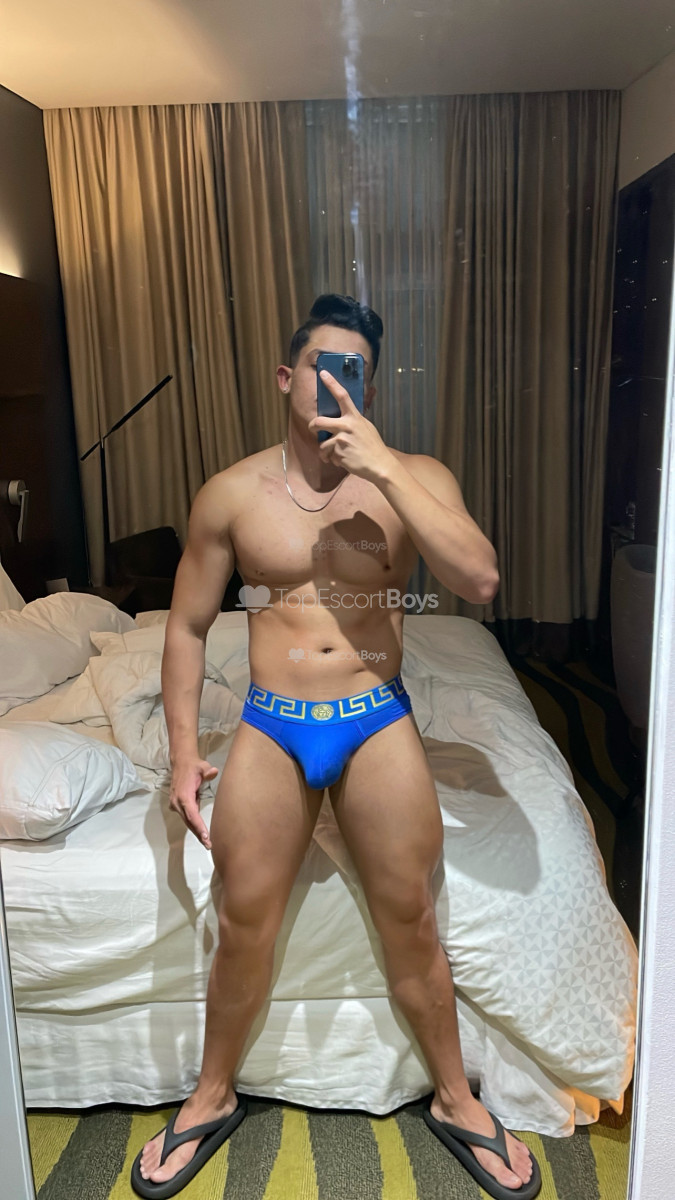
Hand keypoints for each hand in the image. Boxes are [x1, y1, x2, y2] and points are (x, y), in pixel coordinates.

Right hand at [168, 758, 218, 848]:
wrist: (181, 762)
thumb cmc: (193, 766)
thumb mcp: (202, 766)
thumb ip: (208, 771)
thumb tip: (213, 771)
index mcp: (184, 795)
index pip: (192, 814)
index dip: (199, 827)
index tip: (206, 837)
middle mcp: (177, 802)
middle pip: (189, 821)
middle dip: (199, 834)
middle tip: (209, 845)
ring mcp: (175, 804)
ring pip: (187, 820)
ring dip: (196, 830)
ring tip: (206, 842)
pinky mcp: (176, 804)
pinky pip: (186, 816)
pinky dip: (193, 824)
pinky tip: (201, 831)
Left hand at [307, 370, 396, 484]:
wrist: (379, 465)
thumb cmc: (373, 446)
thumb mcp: (366, 427)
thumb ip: (353, 421)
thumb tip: (342, 417)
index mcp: (355, 417)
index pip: (342, 396)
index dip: (331, 384)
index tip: (323, 373)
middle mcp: (347, 426)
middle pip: (318, 422)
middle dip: (312, 426)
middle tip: (313, 429)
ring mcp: (342, 440)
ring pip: (322, 444)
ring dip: (325, 452)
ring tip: (335, 455)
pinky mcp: (338, 454)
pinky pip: (329, 456)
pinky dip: (333, 461)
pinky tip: (344, 461)